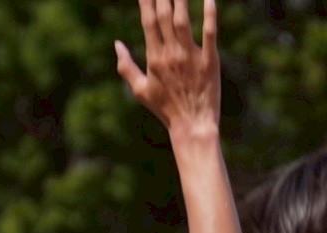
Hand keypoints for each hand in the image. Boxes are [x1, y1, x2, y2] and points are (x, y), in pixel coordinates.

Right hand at [114, 0, 220, 139]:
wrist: (192, 126)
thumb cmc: (166, 110)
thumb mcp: (140, 90)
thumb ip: (125, 67)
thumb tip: (116, 44)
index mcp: (154, 57)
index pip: (148, 21)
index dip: (146, 1)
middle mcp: (171, 53)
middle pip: (164, 15)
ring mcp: (191, 56)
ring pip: (184, 20)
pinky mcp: (210, 61)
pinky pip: (210, 34)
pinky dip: (210, 15)